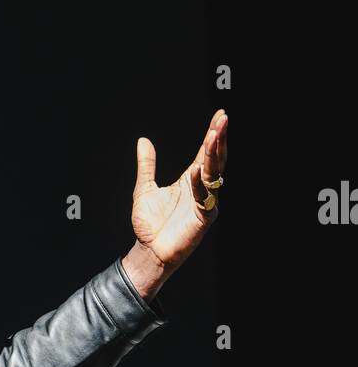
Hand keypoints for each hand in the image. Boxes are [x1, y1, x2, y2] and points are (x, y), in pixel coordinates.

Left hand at [122, 109, 227, 295]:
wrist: (148, 251)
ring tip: (214, 135)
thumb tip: (144, 141)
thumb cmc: (149, 225)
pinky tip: (197, 169)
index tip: (220, 116)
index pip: (205, 153)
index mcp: (190, 181)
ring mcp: (205, 203)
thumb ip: (147, 165)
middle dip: (219, 139)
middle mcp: (200, 189)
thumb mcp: (144, 189)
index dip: (213, 135)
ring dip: (214, 154)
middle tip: (223, 119)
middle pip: (214, 159)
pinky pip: (205, 197)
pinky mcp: (204, 218)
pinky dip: (199, 183)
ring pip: (213, 174)